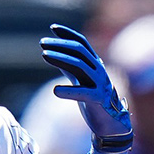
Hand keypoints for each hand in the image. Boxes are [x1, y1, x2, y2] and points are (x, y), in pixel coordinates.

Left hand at [39, 25, 132, 152]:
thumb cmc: (94, 103)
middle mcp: (99, 71)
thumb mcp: (81, 82)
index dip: (68, 34)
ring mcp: (100, 84)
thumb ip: (70, 69)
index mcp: (95, 65)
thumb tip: (55, 55)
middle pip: (79, 51)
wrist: (110, 125)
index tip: (52, 28)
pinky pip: (83, 93)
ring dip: (60, 58)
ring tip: (44, 55)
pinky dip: (69, 91)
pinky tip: (55, 91)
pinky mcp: (99, 99)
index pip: (82, 43)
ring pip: (80, 65)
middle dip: (60, 44)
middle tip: (42, 43)